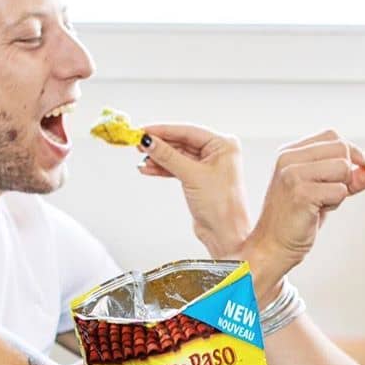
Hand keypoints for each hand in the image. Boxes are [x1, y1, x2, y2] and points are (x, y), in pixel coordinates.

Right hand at [136, 123, 251, 257]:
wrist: (224, 234)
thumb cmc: (221, 205)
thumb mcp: (191, 175)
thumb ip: (168, 156)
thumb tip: (149, 141)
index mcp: (223, 144)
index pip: (188, 131)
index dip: (164, 131)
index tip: (144, 130)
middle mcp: (218, 152)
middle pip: (182, 142)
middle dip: (160, 145)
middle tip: (139, 143)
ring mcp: (208, 166)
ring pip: (178, 156)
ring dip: (159, 158)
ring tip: (142, 159)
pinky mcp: (199, 179)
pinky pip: (177, 168)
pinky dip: (163, 169)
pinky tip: (148, 169)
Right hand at [244, 131, 364, 297]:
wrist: (273, 245)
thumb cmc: (297, 219)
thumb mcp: (325, 191)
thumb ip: (348, 178)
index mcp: (290, 152)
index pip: (333, 137)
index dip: (351, 153)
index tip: (357, 171)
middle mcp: (288, 158)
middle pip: (341, 148)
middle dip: (346, 173)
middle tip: (329, 194)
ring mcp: (293, 174)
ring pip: (343, 168)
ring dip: (340, 190)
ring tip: (321, 203)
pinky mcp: (301, 193)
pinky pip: (340, 191)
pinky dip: (335, 203)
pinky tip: (316, 211)